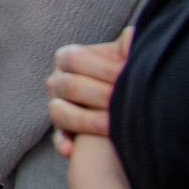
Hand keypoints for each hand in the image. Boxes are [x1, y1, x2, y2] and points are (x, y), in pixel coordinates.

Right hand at [49, 27, 131, 156]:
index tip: (127, 75)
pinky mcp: (62, 132)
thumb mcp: (123, 58)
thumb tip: (132, 37)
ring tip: (111, 127)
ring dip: (84, 120)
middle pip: (68, 85)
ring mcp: (57, 106)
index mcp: (68, 58)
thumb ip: (126, 47)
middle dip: (98, 95)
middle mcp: (57, 81)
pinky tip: (72, 151)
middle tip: (123, 103)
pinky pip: (57, 139)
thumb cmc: (125, 76)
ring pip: (58, 112)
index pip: (75, 59)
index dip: (101, 67)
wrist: (128, 104)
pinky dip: (63, 144)